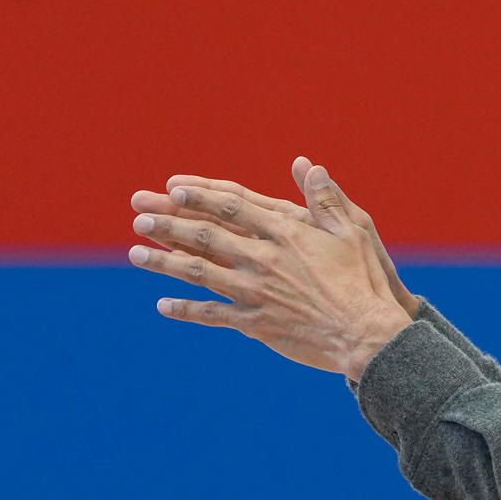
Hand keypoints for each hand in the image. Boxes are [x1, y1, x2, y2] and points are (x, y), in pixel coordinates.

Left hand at [126, 166, 411, 379]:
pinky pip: (213, 315)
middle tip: (138, 214)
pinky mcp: (256, 322)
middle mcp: (264, 259)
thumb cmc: (364, 279)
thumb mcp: (354, 230)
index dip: (201, 196)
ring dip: (164, 261)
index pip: (233, 206)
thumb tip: (308, 165)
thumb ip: (325, 198)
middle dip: (169, 223)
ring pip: (200, 273)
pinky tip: (162, 305)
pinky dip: (186, 310)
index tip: (172, 187)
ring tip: (134, 253)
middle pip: (206, 236)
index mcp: (286, 233)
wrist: (366, 334)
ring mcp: (256, 292)